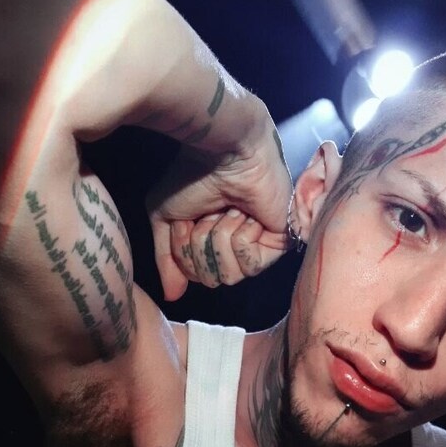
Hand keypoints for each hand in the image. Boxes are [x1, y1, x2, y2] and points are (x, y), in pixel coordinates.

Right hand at [148, 106, 292, 299]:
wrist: (223, 151)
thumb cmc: (192, 174)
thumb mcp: (166, 219)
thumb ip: (167, 259)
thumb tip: (172, 295)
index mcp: (210, 241)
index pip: (195, 275)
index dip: (184, 250)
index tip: (188, 220)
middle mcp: (235, 246)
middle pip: (212, 279)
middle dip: (202, 245)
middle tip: (210, 213)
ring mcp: (258, 245)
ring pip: (230, 276)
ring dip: (220, 239)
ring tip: (229, 211)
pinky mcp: (279, 242)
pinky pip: (250, 265)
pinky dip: (240, 237)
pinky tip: (246, 214)